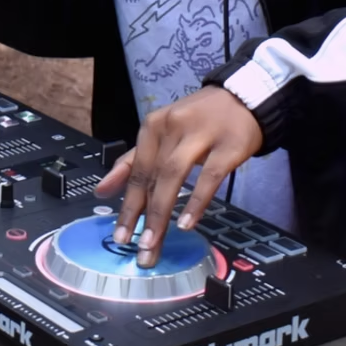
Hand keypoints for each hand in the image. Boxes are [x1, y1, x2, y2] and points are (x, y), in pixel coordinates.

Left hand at [96, 87, 263, 266]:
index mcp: (154, 125)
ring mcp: (202, 133)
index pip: (136, 170)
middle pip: (153, 176)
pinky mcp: (229, 144)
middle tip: (139, 249)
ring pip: (174, 175)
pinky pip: (210, 176)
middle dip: (143, 216)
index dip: (127, 205)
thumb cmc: (200, 120)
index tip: (120, 235)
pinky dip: (196, 201)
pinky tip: (186, 224)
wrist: (245, 97)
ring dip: (161, 212)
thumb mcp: (163, 133)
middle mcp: (174, 126)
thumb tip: (101, 191)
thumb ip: (133, 161)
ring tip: (154, 241)